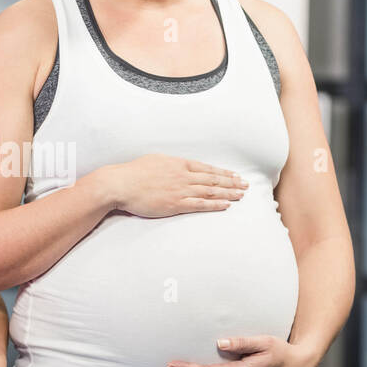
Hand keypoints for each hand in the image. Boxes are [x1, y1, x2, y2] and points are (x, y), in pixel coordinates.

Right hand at [97, 155, 246, 217]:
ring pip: (210, 191)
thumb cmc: (133, 173)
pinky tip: (226, 205)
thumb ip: (169, 164)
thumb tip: (176, 165)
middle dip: (231, 182)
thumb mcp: (155, 160)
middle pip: (213, 179)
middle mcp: (183, 175)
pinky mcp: (175, 203)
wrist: (121, 184)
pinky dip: (214, 204)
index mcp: (178, 164)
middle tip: (245, 185)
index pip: (207, 168)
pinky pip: (200, 204)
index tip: (234, 175)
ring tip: (241, 195)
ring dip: (228, 193)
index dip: (223, 172)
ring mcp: (180, 190)